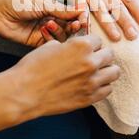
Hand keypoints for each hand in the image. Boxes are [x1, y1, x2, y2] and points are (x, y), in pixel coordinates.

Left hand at [0, 0, 83, 46]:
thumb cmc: (18, 2)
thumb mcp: (43, 4)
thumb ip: (63, 10)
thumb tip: (83, 9)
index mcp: (53, 9)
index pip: (73, 16)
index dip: (79, 19)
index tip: (84, 20)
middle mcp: (51, 21)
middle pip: (70, 28)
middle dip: (73, 27)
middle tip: (75, 25)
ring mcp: (44, 32)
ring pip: (62, 37)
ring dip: (59, 31)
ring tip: (49, 24)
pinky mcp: (36, 43)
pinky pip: (50, 45)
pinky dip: (50, 39)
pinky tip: (43, 30)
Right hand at [1, 34, 119, 122]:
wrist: (24, 92)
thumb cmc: (33, 67)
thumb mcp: (50, 46)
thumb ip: (68, 46)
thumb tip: (73, 47)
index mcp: (81, 46)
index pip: (98, 40)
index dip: (91, 43)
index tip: (86, 48)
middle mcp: (91, 63)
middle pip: (110, 55)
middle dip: (101, 55)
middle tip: (92, 59)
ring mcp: (92, 82)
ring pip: (114, 73)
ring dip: (106, 70)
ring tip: (96, 72)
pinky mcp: (89, 98)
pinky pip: (108, 90)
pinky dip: (102, 86)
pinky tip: (92, 84)